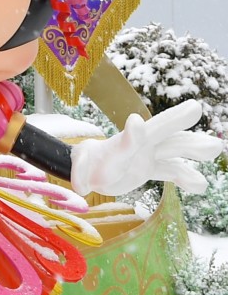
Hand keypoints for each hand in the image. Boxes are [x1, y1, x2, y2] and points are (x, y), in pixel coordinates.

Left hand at [70, 100, 223, 196]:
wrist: (91, 169)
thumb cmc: (85, 166)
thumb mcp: (82, 170)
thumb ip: (81, 174)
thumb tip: (82, 186)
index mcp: (120, 144)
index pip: (130, 137)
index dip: (136, 132)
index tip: (139, 122)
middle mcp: (138, 144)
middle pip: (160, 132)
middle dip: (175, 120)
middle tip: (195, 108)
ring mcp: (148, 155)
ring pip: (174, 148)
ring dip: (193, 148)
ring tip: (213, 147)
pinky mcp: (151, 168)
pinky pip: (173, 171)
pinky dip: (187, 177)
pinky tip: (200, 186)